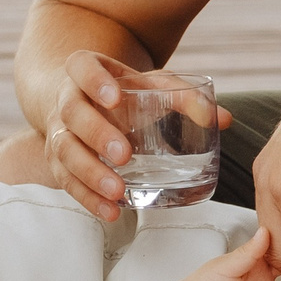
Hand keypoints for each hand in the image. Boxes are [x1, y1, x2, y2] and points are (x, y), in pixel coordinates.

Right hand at [42, 51, 232, 221]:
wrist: (79, 100)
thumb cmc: (122, 91)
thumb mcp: (150, 85)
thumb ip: (185, 97)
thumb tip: (223, 119)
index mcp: (85, 70)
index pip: (83, 69)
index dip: (95, 82)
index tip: (115, 98)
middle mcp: (66, 99)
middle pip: (72, 114)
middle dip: (96, 135)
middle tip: (124, 155)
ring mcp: (58, 131)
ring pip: (64, 151)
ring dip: (89, 173)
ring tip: (117, 192)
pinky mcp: (57, 161)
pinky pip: (66, 180)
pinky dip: (86, 197)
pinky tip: (110, 211)